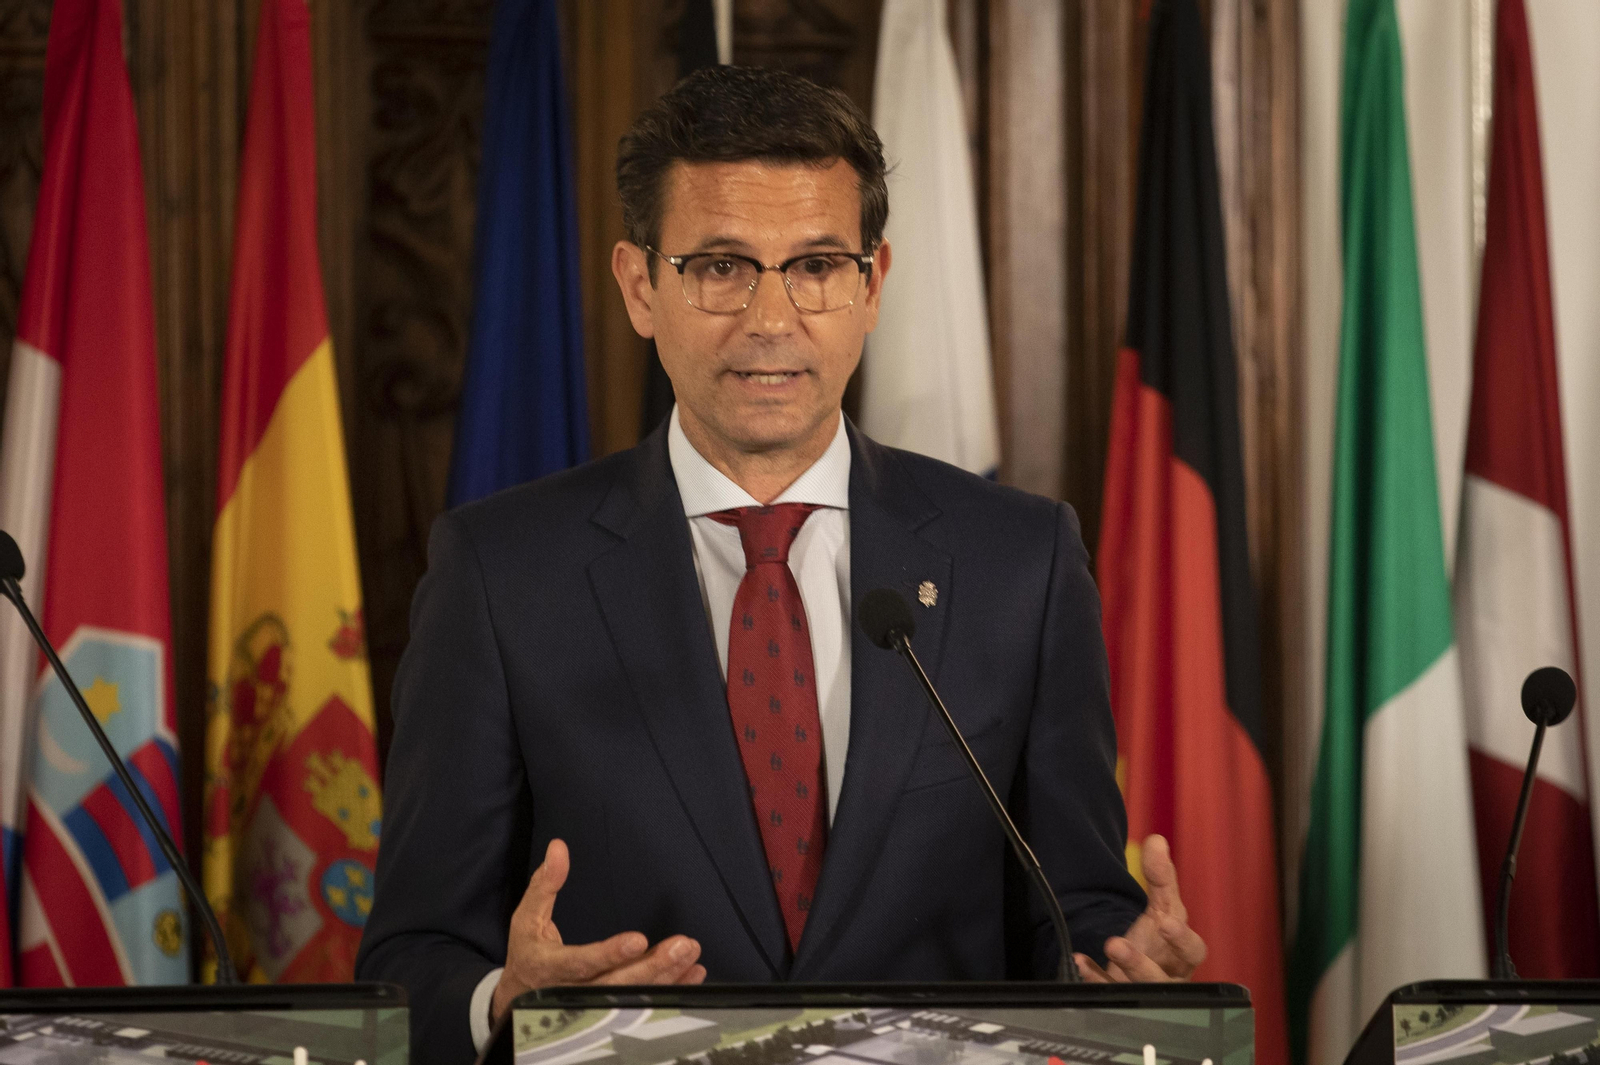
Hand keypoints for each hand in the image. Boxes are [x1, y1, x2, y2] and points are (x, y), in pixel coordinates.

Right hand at [490, 839, 706, 1025]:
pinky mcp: (606, 1013)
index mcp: (549, 967)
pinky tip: (691, 976)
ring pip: (631, 999)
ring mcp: (590, 1009)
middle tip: (682, 947)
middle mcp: (571, 994)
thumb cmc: (528, 952)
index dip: (609, 954)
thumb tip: (559, 847)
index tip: (639, 940)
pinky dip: (668, 992)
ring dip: (665, 978)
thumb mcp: (527, 918)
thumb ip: (545, 884)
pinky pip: (641, 1006)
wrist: (519, 999)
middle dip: (651, 967)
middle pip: (615, 986)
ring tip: (691, 956)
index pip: (581, 963)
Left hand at [1074, 834, 1205, 981]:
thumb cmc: (1159, 939)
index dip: (1182, 940)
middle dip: (1140, 964)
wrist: (1139, 966)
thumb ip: (1160, 877)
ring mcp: (1145, 993)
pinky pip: (1108, 995)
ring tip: (1105, 946)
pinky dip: (1094, 979)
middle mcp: (1168, 978)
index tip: (1166, 924)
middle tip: (1115, 943)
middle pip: (1162, 980)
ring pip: (1137, 991)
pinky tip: (1080, 963)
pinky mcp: (1122, 1000)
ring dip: (1120, 970)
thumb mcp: (1162, 907)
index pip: (1193, 951)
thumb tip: (1156, 840)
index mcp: (1182, 955)